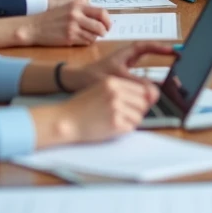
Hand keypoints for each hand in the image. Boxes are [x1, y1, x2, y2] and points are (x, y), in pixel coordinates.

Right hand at [15, 3, 112, 46]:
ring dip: (94, 37)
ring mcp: (72, 27)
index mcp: (77, 4)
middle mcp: (76, 14)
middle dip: (104, 31)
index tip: (108, 25)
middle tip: (103, 33)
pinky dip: (87, 42)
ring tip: (89, 36)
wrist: (33, 27)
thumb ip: (82, 11)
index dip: (108, 20)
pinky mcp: (69, 38)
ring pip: (94, 35)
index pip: (101, 12)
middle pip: (100, 25)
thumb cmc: (51, 18)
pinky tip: (81, 40)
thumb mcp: (67, 8)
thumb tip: (100, 19)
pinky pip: (85, 42)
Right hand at [33, 76, 159, 146]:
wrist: (63, 121)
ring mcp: (116, 108)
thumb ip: (120, 90)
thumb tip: (148, 96)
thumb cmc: (81, 107)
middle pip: (143, 103)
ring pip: (139, 116)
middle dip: (136, 111)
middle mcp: (116, 93)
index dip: (139, 100)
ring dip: (130, 121)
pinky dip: (124, 130)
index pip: (141, 90)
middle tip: (122, 116)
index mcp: (113, 82)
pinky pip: (131, 128)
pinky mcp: (115, 123)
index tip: (133, 105)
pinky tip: (110, 128)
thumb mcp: (99, 89)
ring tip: (114, 121)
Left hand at [69, 41, 176, 88]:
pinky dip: (149, 81)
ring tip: (172, 77)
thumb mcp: (116, 79)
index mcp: (125, 53)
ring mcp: (125, 67)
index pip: (146, 46)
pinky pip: (140, 77)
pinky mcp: (122, 78)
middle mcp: (126, 58)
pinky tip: (155, 90)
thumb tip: (154, 92)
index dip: (160, 48)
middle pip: (149, 53)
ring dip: (158, 69)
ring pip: (146, 65)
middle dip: (163, 55)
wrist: (75, 81)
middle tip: (178, 59)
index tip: (174, 51)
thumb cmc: (91, 76)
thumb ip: (135, 84)